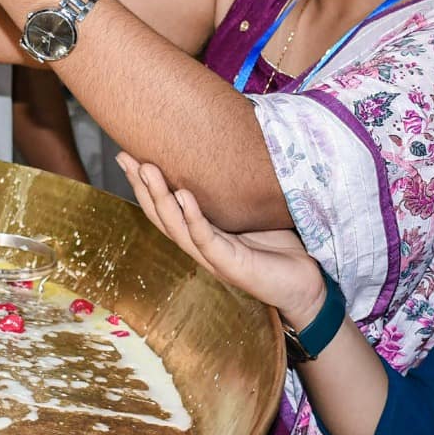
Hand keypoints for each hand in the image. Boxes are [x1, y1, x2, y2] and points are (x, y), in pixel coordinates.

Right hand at [117, 151, 324, 323]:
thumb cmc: (281, 248)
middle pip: (161, 216)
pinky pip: (207, 240)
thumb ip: (235, 191)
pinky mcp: (231, 267)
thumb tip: (231, 149)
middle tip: (126, 157)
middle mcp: (201, 247)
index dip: (145, 184)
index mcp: (203, 234)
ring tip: (148, 169)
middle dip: (142, 186)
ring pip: (176, 227)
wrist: (308, 285)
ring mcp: (213, 258)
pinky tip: (183, 196)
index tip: (128, 154)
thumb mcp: (253, 214)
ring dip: (160, 198)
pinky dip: (193, 218)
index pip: (165, 207)